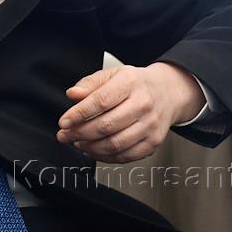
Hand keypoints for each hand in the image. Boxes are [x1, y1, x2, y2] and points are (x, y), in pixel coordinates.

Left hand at [54, 62, 204, 162]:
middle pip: (106, 125)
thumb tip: (73, 94)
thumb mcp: (112, 74)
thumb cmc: (136, 84)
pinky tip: (94, 151)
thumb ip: (90, 84)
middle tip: (65, 135)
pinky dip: (106, 157)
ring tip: (78, 143)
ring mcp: (150, 125)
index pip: (100, 101)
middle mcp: (143, 104)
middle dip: (80, 133)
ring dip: (91, 147)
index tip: (64, 122)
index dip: (79, 114)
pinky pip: (126, 156)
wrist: (167, 92)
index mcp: (130, 83)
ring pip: (115, 144)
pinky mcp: (153, 142)